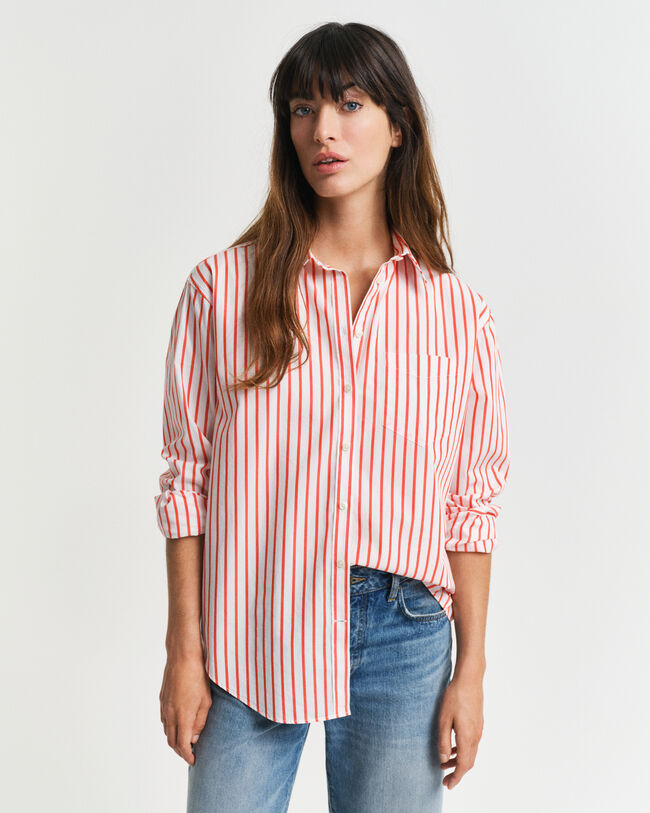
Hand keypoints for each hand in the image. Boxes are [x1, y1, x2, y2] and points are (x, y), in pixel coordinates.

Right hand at [159, 654, 211, 764]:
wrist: (182, 656)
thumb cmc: (198, 676)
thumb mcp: (206, 700)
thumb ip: (200, 721)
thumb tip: (194, 737)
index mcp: (182, 715)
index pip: (181, 744)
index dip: (187, 755)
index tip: (193, 760)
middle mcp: (170, 713)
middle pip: (171, 740)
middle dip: (180, 750)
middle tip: (190, 753)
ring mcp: (164, 706)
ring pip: (166, 730)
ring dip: (174, 739)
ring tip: (185, 740)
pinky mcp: (162, 698)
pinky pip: (164, 719)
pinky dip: (170, 727)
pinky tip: (178, 724)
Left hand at [438, 673, 483, 789]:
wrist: (470, 679)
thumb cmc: (454, 697)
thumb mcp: (443, 719)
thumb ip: (444, 740)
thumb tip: (444, 758)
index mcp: (467, 737)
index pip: (464, 766)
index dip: (456, 778)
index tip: (447, 785)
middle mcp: (476, 736)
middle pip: (469, 762)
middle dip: (457, 773)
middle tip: (445, 779)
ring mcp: (478, 730)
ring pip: (471, 753)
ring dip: (459, 761)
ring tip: (444, 762)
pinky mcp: (478, 723)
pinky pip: (472, 744)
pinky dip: (463, 751)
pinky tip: (453, 747)